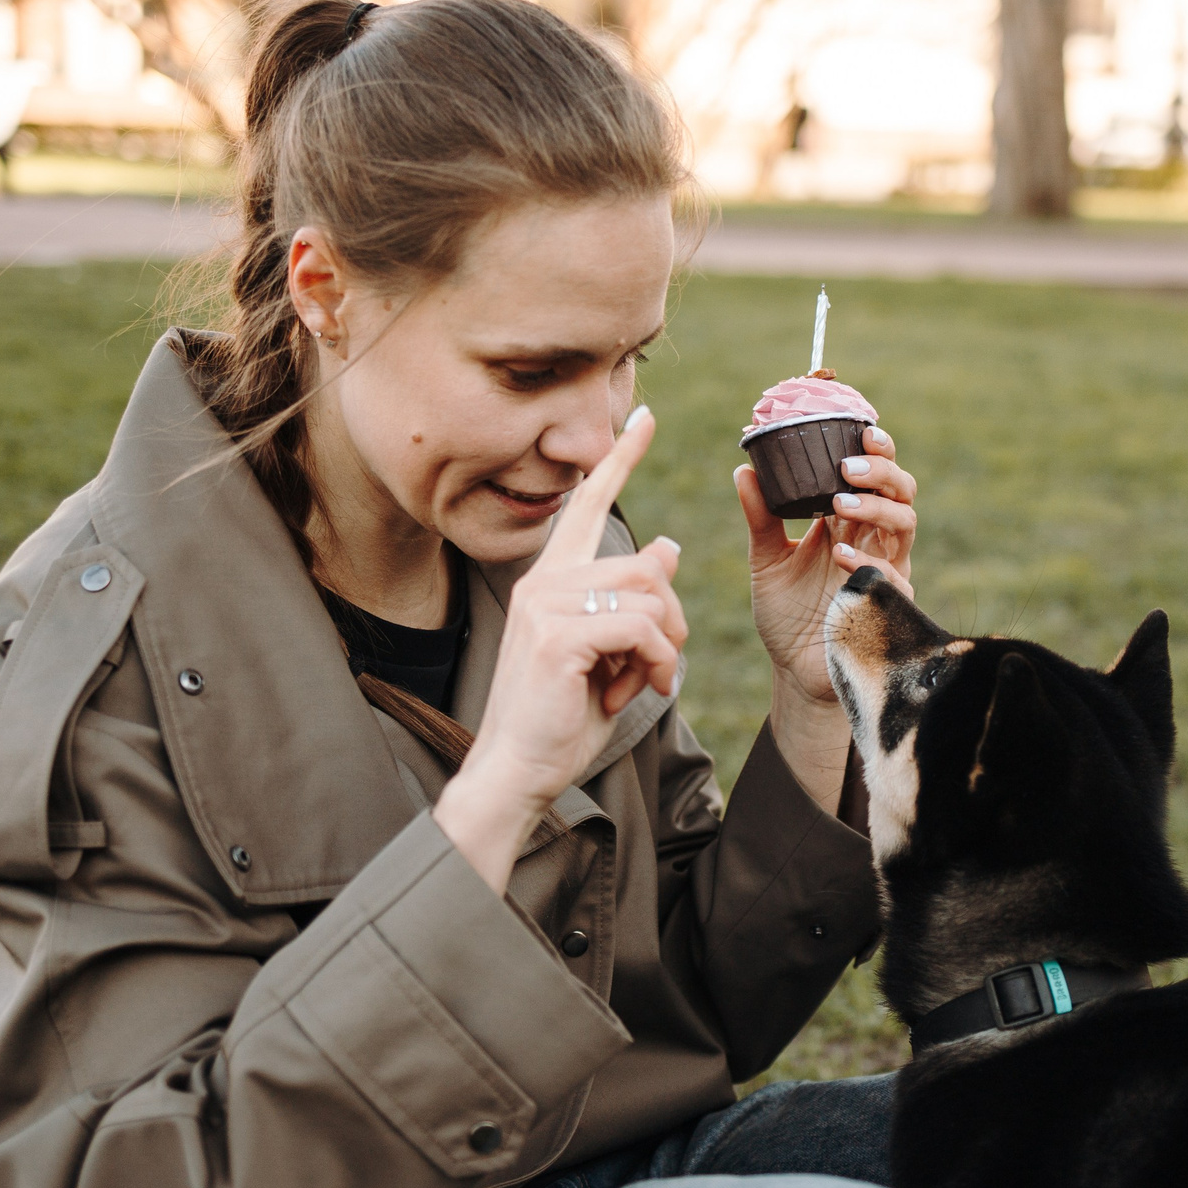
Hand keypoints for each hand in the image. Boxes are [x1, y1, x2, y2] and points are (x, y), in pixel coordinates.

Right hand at [436, 405, 687, 891]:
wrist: (516, 769)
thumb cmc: (559, 717)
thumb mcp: (606, 652)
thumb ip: (631, 602)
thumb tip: (667, 547)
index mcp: (550, 580)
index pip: (587, 505)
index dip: (619, 460)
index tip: (643, 417)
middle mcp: (543, 581)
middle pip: (646, 563)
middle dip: (671, 618)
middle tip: (659, 665)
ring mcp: (546, 605)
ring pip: (649, 595)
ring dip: (665, 647)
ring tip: (644, 682)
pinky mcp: (558, 635)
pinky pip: (641, 628)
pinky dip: (655, 663)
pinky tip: (636, 692)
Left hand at [738, 422, 916, 707]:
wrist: (793, 670)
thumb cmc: (786, 614)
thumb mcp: (766, 560)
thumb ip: (760, 518)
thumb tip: (742, 470)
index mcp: (847, 522)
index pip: (873, 474)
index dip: (875, 450)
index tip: (860, 429)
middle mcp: (872, 540)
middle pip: (901, 491)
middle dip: (882, 472)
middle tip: (849, 467)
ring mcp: (885, 571)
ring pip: (906, 524)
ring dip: (877, 509)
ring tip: (841, 504)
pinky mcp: (887, 606)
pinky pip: (893, 577)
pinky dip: (869, 562)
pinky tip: (841, 558)